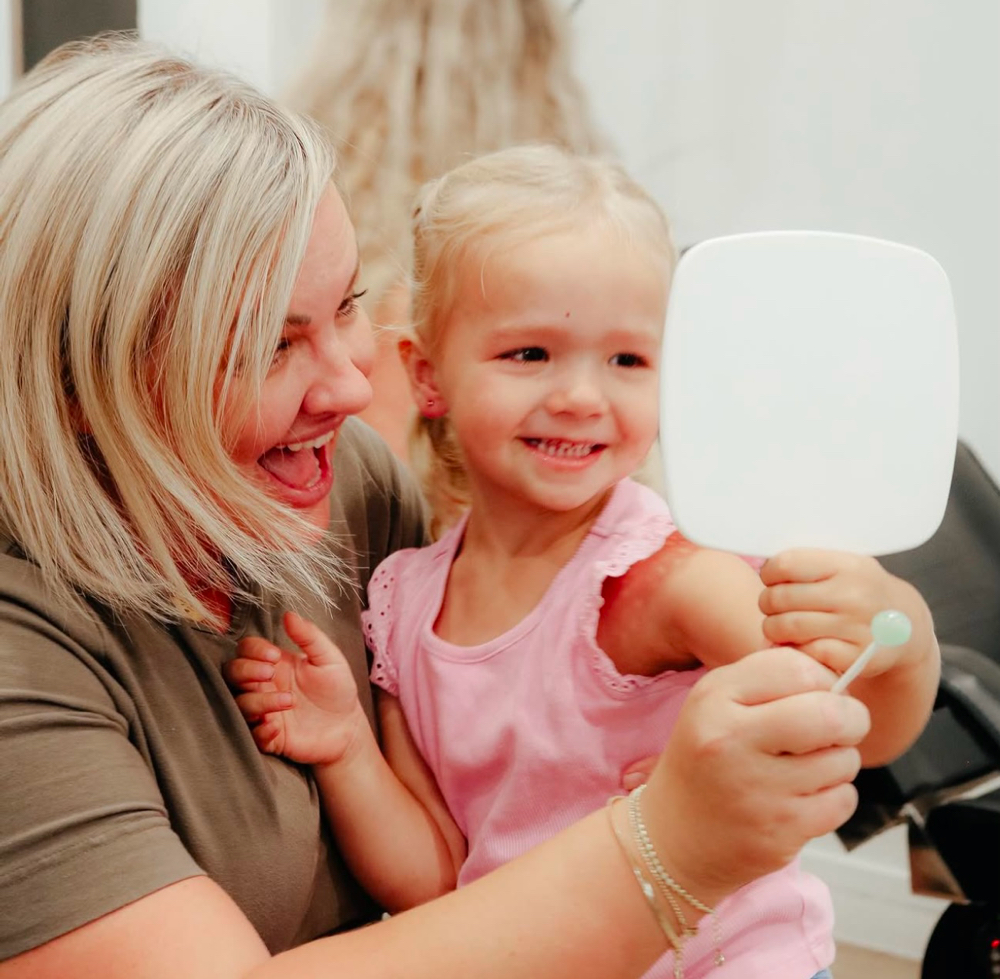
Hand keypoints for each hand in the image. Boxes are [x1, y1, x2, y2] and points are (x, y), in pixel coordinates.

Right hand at [223, 611, 368, 764]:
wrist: (348, 727)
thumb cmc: (338, 689)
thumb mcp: (329, 659)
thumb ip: (309, 636)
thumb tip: (289, 614)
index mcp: (275, 664)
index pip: (247, 649)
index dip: (253, 650)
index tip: (274, 656)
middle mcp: (264, 685)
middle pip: (233, 673)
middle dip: (246, 671)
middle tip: (270, 673)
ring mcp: (264, 710)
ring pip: (240, 703)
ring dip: (259, 701)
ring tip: (289, 701)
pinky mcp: (269, 736)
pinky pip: (252, 735)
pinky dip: (260, 731)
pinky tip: (277, 726)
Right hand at [640, 647, 868, 899]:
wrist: (674, 834)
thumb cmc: (706, 759)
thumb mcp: (716, 703)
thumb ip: (770, 680)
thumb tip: (840, 676)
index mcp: (714, 698)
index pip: (797, 668)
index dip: (822, 678)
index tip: (819, 693)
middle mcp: (731, 739)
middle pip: (831, 714)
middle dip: (852, 717)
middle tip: (842, 725)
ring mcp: (756, 790)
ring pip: (843, 760)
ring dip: (838, 761)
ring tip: (806, 766)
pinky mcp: (780, 832)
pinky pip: (842, 800)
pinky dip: (835, 797)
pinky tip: (804, 796)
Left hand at [759, 549, 922, 680]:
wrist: (906, 627)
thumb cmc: (861, 591)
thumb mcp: (845, 565)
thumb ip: (809, 563)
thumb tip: (764, 568)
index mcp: (847, 565)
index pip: (785, 564)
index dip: (769, 573)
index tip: (772, 580)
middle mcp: (853, 595)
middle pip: (779, 597)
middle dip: (767, 602)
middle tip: (773, 606)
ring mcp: (855, 628)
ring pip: (786, 627)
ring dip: (773, 627)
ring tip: (780, 625)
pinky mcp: (855, 658)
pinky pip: (804, 652)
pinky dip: (794, 649)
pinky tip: (801, 643)